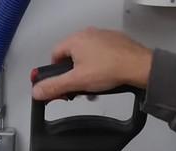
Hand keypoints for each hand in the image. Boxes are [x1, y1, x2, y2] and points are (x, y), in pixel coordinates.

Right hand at [32, 28, 152, 99]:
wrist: (137, 66)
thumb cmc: (110, 68)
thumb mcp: (76, 81)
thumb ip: (54, 86)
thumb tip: (37, 91)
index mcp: (75, 40)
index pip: (54, 55)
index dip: (55, 71)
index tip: (60, 82)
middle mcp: (88, 34)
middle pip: (71, 55)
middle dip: (72, 73)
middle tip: (77, 86)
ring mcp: (103, 36)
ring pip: (87, 55)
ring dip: (86, 69)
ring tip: (94, 83)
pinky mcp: (115, 41)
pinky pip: (101, 53)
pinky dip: (100, 64)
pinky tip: (106, 75)